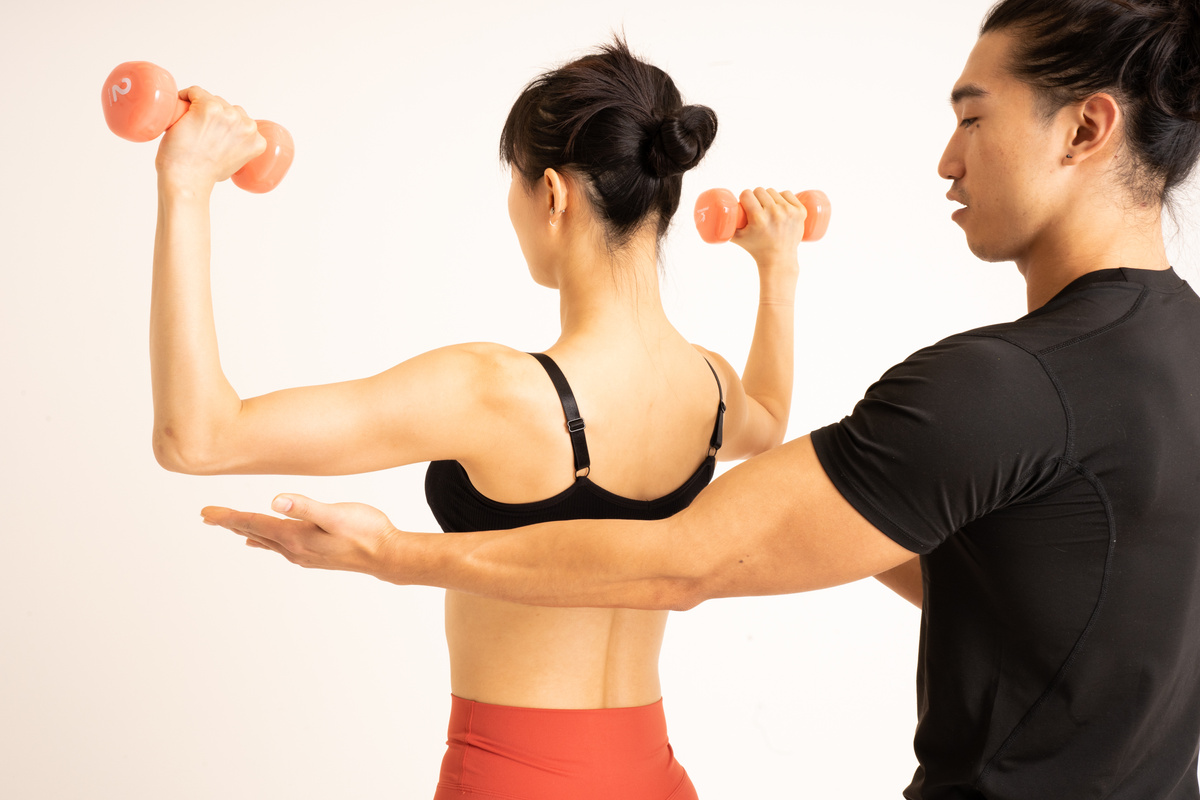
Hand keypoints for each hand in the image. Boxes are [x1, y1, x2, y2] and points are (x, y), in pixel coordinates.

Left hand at [156, 86, 266, 192]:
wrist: (188, 181)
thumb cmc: (204, 176)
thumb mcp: (235, 165)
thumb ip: (238, 151)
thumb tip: (227, 144)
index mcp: (257, 140)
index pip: (241, 120)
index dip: (225, 123)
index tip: (212, 132)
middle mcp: (246, 126)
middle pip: (227, 107)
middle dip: (212, 115)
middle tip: (198, 132)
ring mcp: (228, 115)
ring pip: (211, 99)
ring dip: (199, 106)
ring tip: (190, 125)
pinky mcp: (208, 107)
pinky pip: (196, 92)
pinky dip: (186, 95)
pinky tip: (181, 106)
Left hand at [201, 494, 400, 576]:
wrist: (387, 555)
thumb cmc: (366, 532)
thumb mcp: (336, 514)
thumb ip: (306, 507)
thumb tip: (275, 502)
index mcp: (295, 537)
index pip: (254, 523)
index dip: (228, 516)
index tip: (205, 512)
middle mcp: (295, 549)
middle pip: (255, 532)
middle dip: (230, 523)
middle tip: (207, 517)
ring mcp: (305, 554)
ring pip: (266, 540)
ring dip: (246, 530)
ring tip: (230, 526)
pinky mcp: (315, 554)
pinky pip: (280, 546)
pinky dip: (265, 540)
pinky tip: (265, 541)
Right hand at [731, 187, 806, 274]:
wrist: (779, 259)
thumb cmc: (756, 249)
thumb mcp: (737, 238)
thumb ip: (725, 227)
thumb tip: (715, 215)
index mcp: (758, 218)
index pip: (747, 194)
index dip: (744, 197)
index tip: (744, 203)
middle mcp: (775, 213)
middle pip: (760, 191)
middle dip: (756, 197)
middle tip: (755, 207)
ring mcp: (789, 212)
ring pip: (774, 191)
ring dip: (769, 197)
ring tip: (767, 208)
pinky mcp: (800, 212)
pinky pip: (788, 193)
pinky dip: (783, 197)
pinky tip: (780, 204)